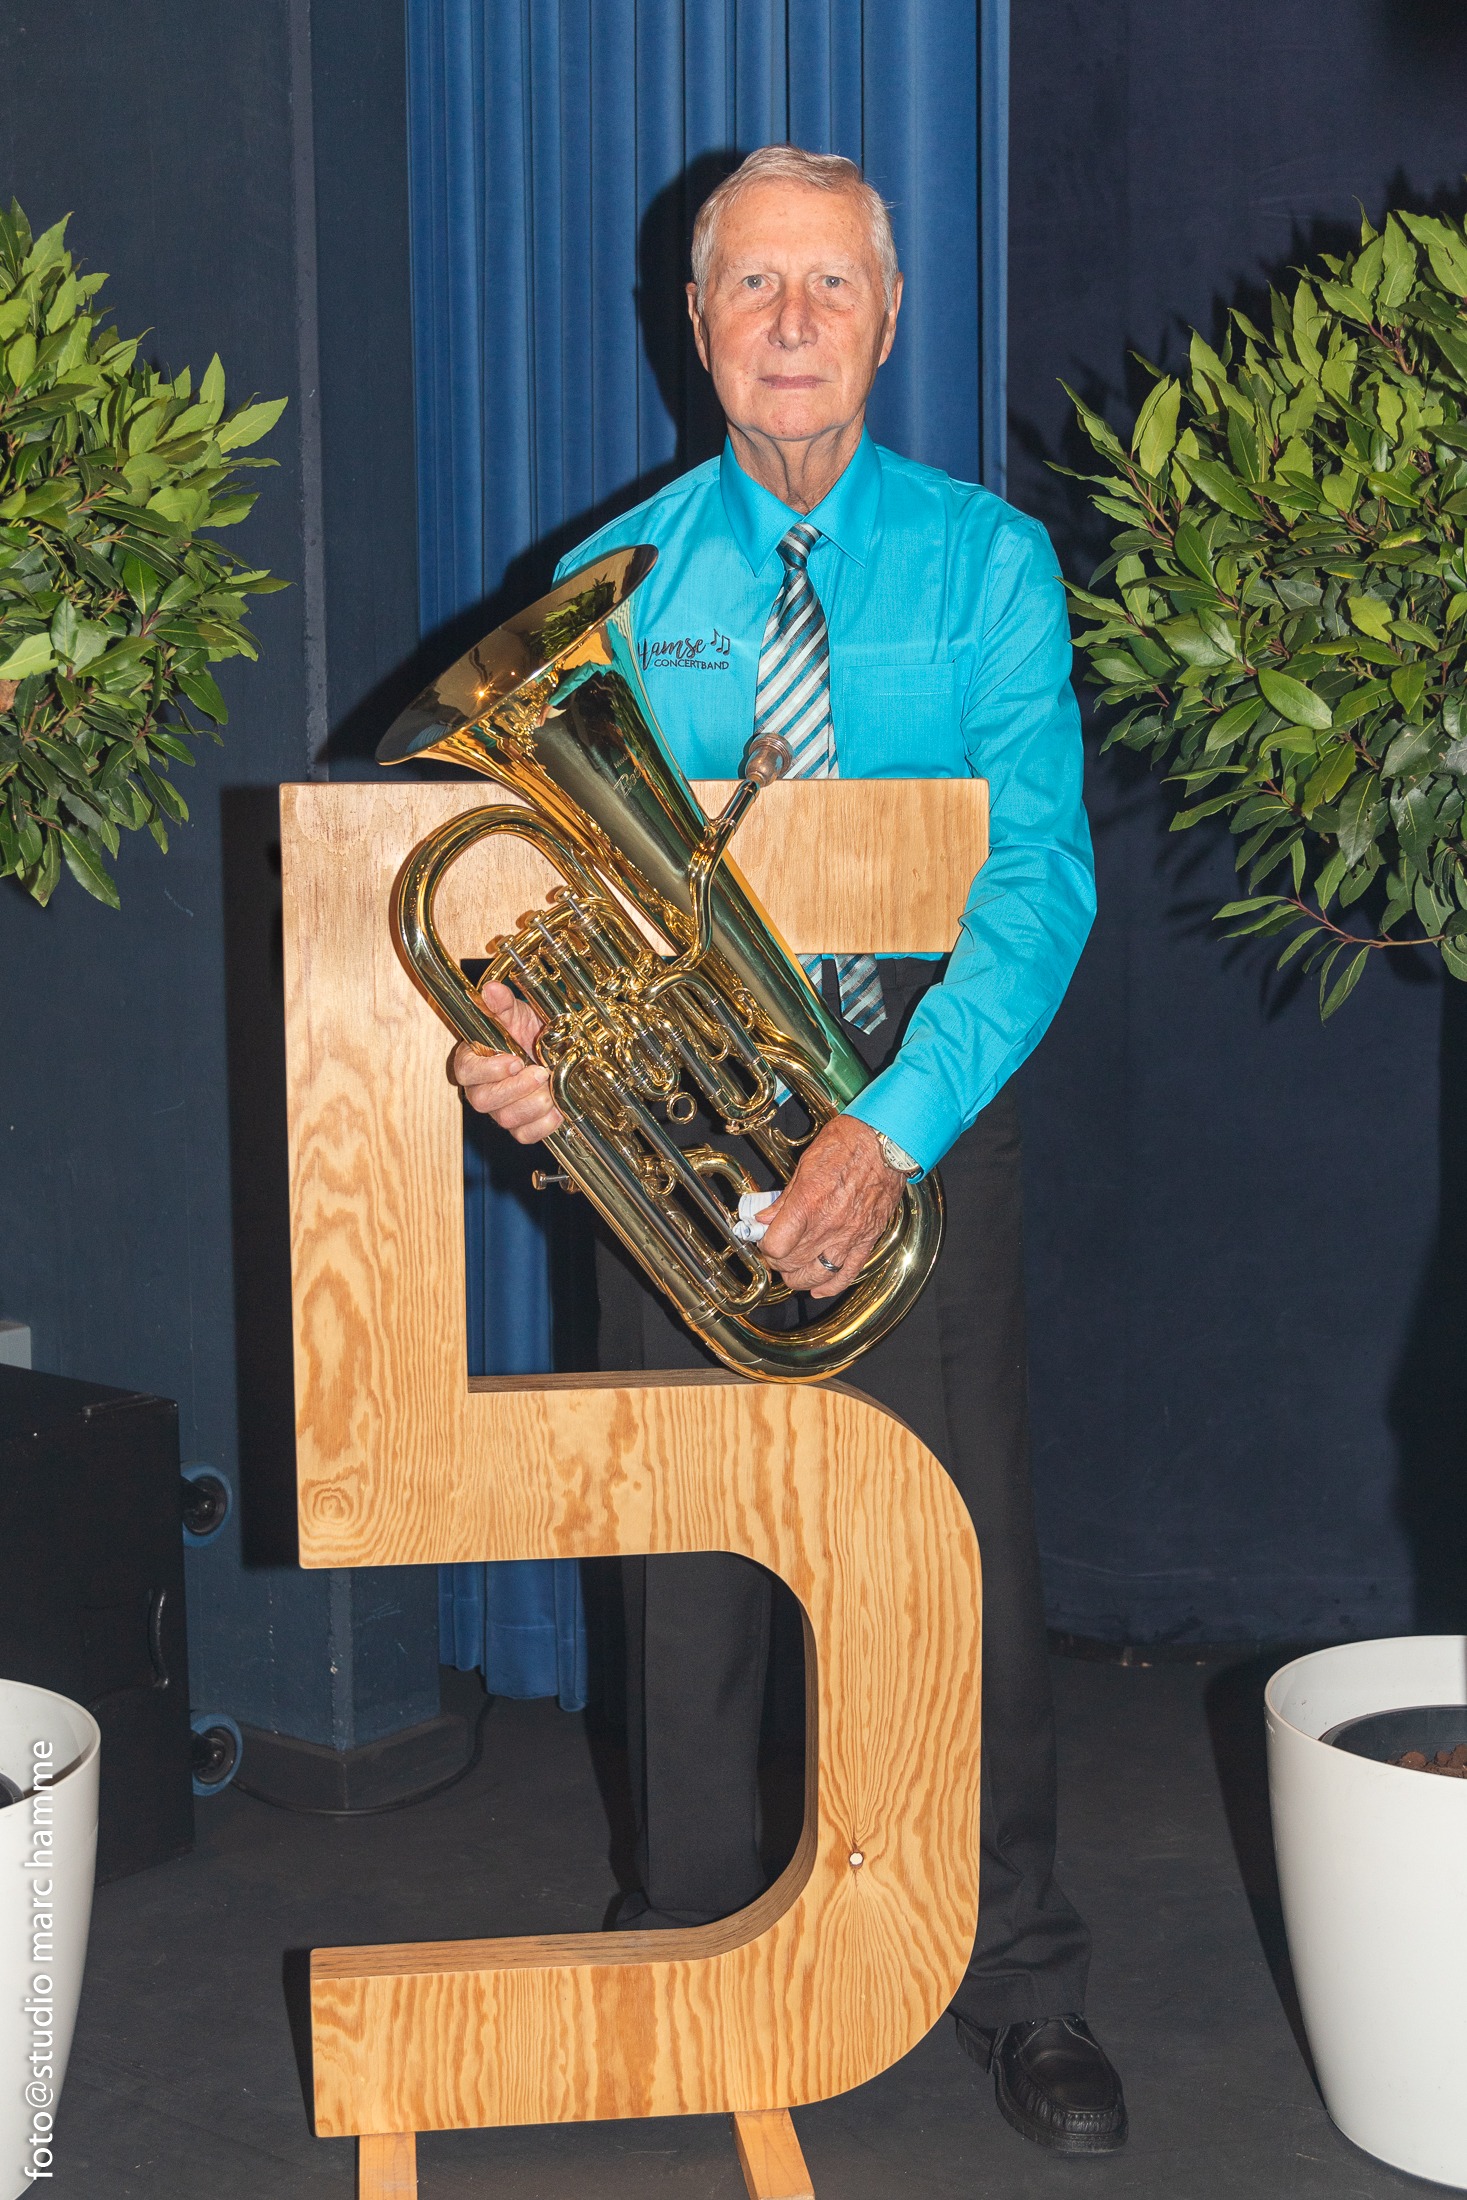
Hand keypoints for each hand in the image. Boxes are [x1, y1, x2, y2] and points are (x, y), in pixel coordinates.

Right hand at [451, 981, 564, 1142]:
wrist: (554, 1053)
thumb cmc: (528, 1034)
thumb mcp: (519, 1015)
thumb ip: (503, 1005)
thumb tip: (491, 989)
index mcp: (474, 1061)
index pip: (465, 1072)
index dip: (488, 1071)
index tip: (514, 1061)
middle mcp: (482, 1089)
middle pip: (483, 1100)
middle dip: (515, 1089)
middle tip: (540, 1073)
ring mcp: (500, 1110)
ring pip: (505, 1120)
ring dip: (531, 1106)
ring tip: (551, 1089)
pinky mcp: (520, 1127)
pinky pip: (525, 1136)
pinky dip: (543, 1126)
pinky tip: (557, 1110)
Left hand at [758, 1116, 907, 1298]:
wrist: (886, 1142)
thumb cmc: (847, 1144)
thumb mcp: (805, 1165)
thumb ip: (784, 1198)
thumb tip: (764, 1218)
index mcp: (808, 1203)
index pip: (776, 1246)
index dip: (765, 1246)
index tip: (765, 1239)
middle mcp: (829, 1225)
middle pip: (793, 1263)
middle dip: (778, 1262)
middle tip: (776, 1252)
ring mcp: (850, 1235)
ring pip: (817, 1275)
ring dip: (799, 1277)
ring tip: (792, 1269)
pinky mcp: (868, 1240)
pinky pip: (848, 1273)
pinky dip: (831, 1286)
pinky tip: (818, 1288)